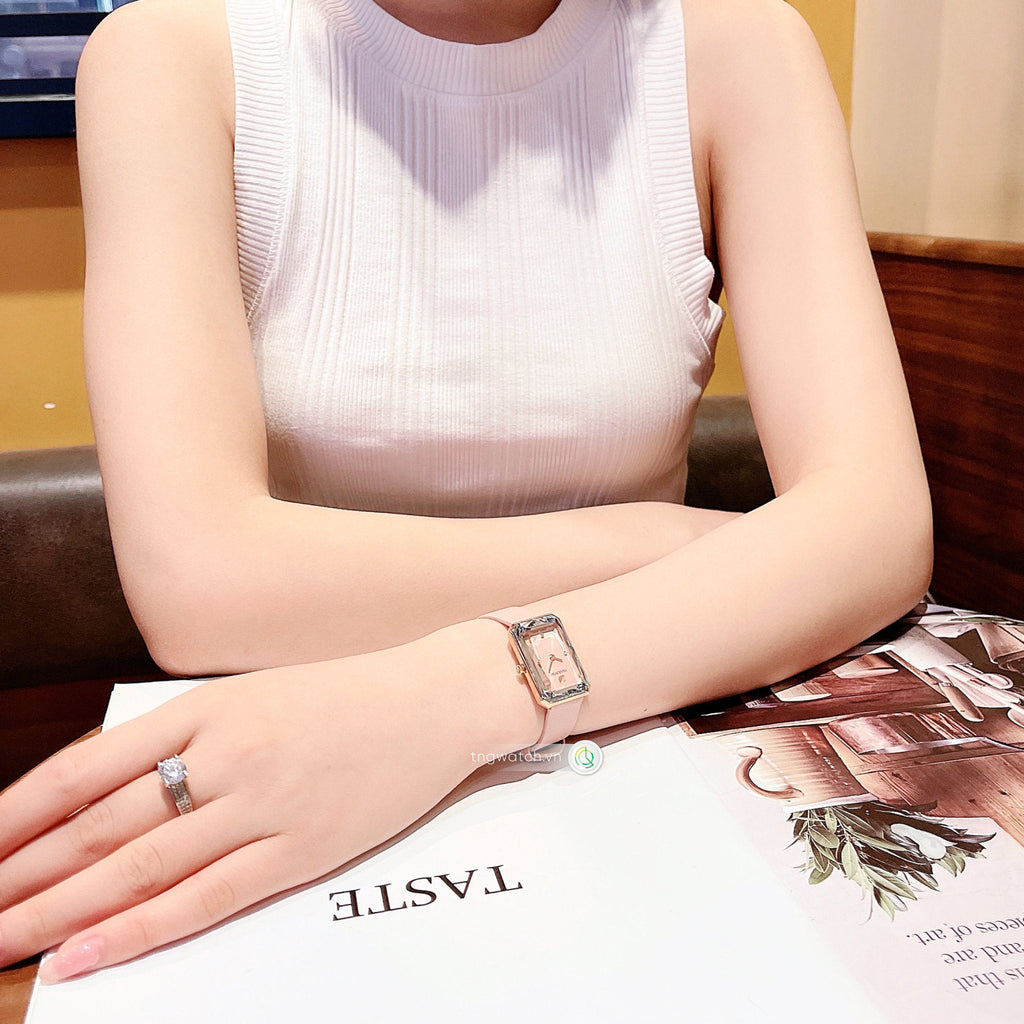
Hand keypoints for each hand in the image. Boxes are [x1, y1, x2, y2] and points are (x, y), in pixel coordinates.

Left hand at [0, 628, 523, 980]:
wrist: (435, 698)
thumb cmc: (347, 694)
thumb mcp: (256, 693)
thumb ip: (189, 733)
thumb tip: (113, 787)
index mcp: (207, 706)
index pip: (88, 766)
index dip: (21, 813)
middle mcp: (225, 754)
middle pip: (101, 825)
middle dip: (24, 873)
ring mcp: (263, 804)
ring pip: (140, 867)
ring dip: (61, 911)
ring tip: (3, 941)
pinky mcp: (301, 849)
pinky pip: (206, 898)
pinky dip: (140, 931)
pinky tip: (88, 956)